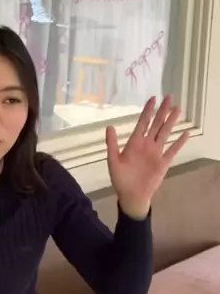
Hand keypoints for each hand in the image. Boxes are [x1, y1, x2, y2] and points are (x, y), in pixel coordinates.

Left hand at [106, 96, 188, 218]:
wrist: (131, 196)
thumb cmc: (120, 179)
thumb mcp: (113, 161)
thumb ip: (112, 144)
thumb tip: (109, 126)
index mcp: (134, 143)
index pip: (143, 123)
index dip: (148, 111)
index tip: (153, 99)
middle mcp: (147, 145)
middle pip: (156, 124)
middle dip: (163, 111)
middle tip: (169, 97)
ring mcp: (156, 153)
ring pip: (165, 133)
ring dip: (171, 122)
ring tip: (178, 109)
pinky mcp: (163, 163)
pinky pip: (172, 150)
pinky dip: (179, 142)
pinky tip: (186, 133)